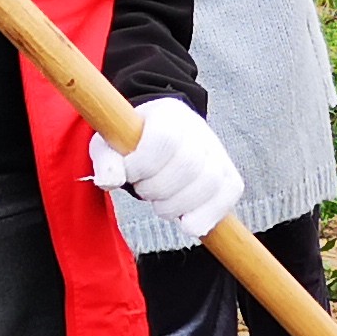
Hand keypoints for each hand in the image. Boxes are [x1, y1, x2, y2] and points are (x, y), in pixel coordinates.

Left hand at [93, 98, 242, 238]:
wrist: (163, 139)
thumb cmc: (133, 144)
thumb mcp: (110, 145)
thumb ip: (106, 161)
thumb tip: (109, 181)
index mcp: (169, 114)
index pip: (165, 140)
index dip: (142, 164)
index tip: (130, 173)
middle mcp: (200, 130)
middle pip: (188, 165)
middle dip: (158, 188)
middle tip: (144, 189)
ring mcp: (218, 154)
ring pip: (210, 183)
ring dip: (178, 206)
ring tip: (161, 204)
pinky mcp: (230, 177)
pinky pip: (228, 196)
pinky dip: (206, 216)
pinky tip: (185, 221)